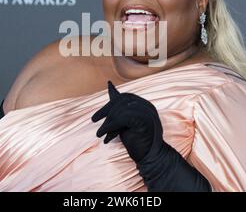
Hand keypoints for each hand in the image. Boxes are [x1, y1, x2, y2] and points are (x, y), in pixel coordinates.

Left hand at [92, 81, 210, 191]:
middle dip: (105, 111)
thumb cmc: (137, 141)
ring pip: (121, 109)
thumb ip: (119, 107)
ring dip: (107, 122)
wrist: (151, 159)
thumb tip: (110, 86)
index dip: (108, 106)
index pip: (124, 97)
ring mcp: (148, 113)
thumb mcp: (124, 122)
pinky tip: (105, 137)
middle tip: (94, 121)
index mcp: (144, 105)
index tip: (95, 118)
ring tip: (100, 134)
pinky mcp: (145, 121)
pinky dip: (110, 127)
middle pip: (121, 101)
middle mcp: (147, 106)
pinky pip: (123, 118)